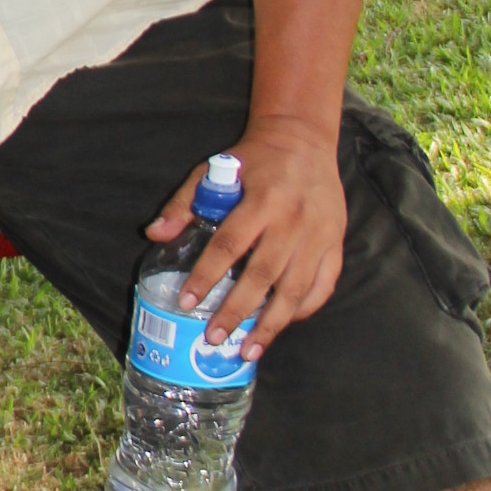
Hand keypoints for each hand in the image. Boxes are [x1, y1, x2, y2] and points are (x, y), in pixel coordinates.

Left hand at [147, 113, 346, 361]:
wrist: (303, 140)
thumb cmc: (253, 160)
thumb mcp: (213, 170)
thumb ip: (183, 202)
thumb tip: (154, 234)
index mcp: (261, 200)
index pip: (229, 245)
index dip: (206, 276)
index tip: (186, 302)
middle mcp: (293, 220)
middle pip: (263, 275)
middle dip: (237, 311)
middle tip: (213, 338)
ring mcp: (319, 235)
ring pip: (296, 289)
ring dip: (271, 324)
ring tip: (247, 349)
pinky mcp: (336, 243)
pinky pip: (323, 286)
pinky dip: (303, 310)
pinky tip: (280, 326)